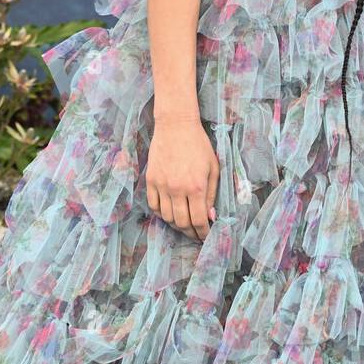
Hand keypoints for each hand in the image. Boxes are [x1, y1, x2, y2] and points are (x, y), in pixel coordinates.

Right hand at [146, 115, 219, 240]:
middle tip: (194, 233)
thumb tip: (210, 216)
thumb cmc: (199, 145)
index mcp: (196, 186)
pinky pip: (154, 205)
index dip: (202, 233)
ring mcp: (162, 185)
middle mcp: (178, 189)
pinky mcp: (151, 180)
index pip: (198, 220)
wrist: (176, 126)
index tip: (205, 236)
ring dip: (176, 224)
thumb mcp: (213, 168)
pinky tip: (169, 211)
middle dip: (190, 232)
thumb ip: (211, 193)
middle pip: (181, 223)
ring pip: (166, 217)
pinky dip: (161, 213)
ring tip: (183, 224)